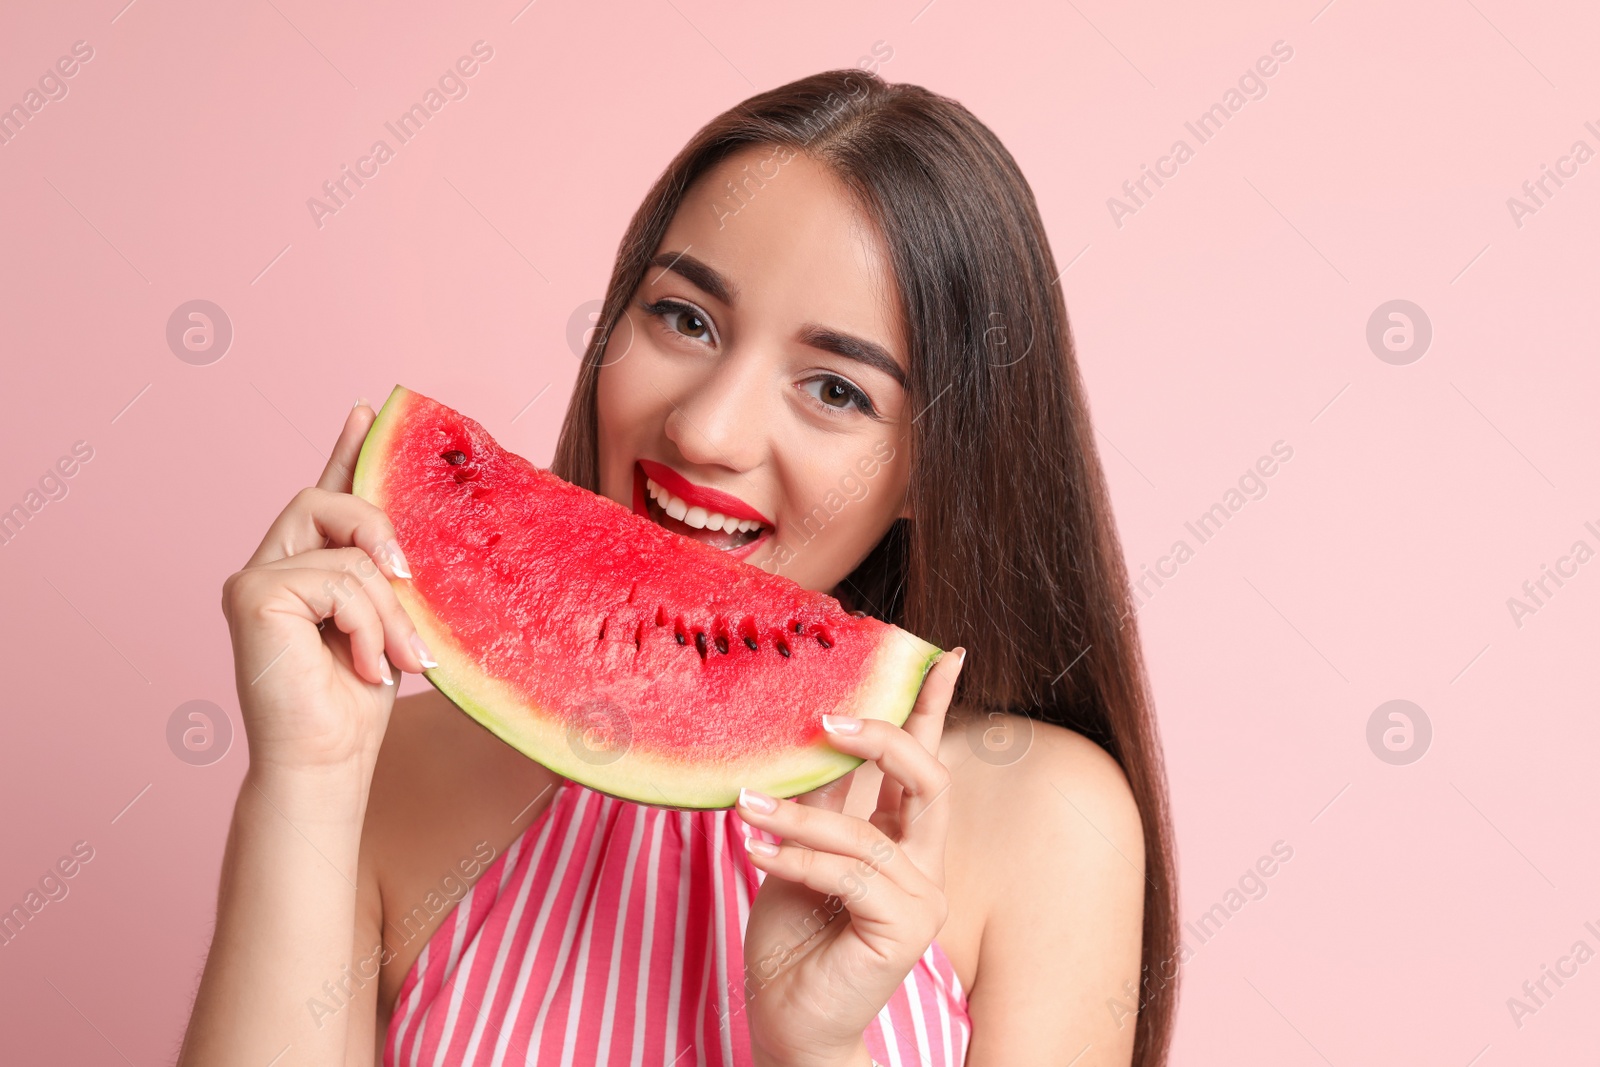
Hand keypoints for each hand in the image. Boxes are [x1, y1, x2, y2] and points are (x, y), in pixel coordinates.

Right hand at [220, 401, 432, 774]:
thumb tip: (413, 538)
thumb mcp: (389, 620)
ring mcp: (254, 577)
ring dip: (387, 609)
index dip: (347, 450)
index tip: (368, 409)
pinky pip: (337, 579)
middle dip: (383, 535)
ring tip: (399, 658)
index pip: (327, 494)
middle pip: (332, 501)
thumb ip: (387, 572)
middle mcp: (271, 564)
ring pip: (347, 551)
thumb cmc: (357, 701)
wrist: (327, 762)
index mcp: (305, 566)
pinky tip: (364, 665)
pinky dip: (366, 624)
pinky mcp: (250, 594)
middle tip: (409, 584)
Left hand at [738, 646, 966, 1066]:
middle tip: (824, 717)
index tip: (944, 654)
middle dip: (882, 736)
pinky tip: (755, 850)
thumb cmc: (795, 939)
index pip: (924, 762)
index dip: (934, 706)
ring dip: (799, 814)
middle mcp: (925, 864)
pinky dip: (797, 857)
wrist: (789, 1020)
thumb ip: (821, 801)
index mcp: (904, 840)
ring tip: (746, 804)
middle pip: (929, 778)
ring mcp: (921, 899)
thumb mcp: (801, 850)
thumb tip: (812, 732)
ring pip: (867, 833)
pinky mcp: (903, 931)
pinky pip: (848, 874)